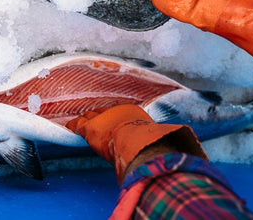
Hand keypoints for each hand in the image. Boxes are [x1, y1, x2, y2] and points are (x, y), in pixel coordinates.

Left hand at [66, 105, 206, 182]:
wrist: (140, 143)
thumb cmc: (152, 140)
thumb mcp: (160, 133)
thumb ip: (166, 133)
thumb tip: (184, 136)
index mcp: (131, 112)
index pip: (118, 110)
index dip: (113, 112)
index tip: (111, 114)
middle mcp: (116, 111)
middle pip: (103, 110)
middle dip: (98, 113)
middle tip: (93, 113)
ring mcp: (102, 119)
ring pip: (89, 116)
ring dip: (85, 118)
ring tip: (79, 117)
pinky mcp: (91, 129)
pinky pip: (78, 125)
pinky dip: (73, 124)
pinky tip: (67, 123)